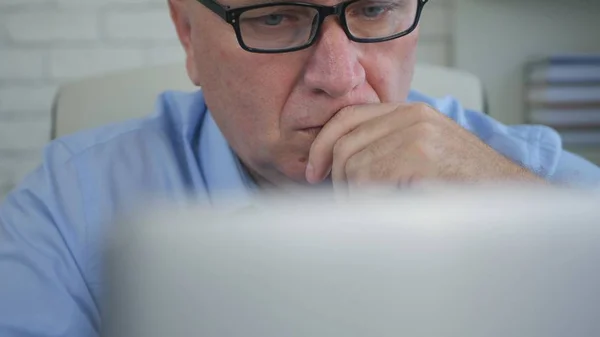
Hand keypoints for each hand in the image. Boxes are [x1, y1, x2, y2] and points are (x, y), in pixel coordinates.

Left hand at [305, 103, 543, 191]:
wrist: (509, 196)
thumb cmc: (465, 182)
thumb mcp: (425, 151)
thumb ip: (389, 146)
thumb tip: (341, 164)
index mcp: (409, 111)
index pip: (347, 117)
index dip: (322, 145)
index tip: (314, 172)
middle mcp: (410, 115)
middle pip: (345, 144)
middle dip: (336, 179)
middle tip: (344, 203)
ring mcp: (416, 132)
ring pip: (354, 166)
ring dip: (352, 196)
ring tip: (370, 212)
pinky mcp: (419, 154)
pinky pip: (369, 179)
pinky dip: (367, 201)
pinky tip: (385, 211)